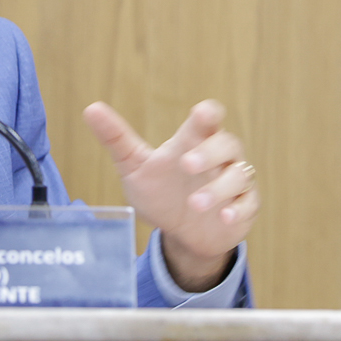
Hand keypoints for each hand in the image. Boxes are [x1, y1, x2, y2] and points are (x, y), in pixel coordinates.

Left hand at [83, 100, 258, 291]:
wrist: (178, 232)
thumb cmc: (160, 192)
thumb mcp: (134, 166)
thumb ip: (116, 138)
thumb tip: (91, 108)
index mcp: (192, 143)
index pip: (207, 120)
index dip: (208, 114)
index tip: (203, 113)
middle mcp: (218, 159)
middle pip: (227, 144)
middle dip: (209, 153)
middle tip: (186, 164)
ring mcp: (234, 182)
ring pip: (239, 175)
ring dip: (218, 188)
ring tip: (195, 203)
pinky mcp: (244, 207)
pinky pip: (249, 203)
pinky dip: (237, 209)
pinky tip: (224, 216)